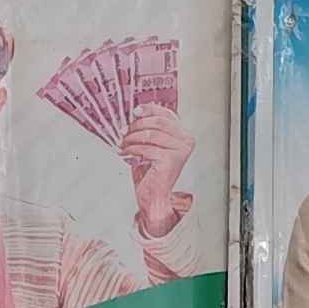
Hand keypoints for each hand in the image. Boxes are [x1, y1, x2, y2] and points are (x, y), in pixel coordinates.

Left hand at [119, 105, 192, 237]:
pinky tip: (125, 154)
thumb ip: (148, 129)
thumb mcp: (150, 145)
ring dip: (132, 138)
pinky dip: (132, 150)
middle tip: (123, 131)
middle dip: (137, 125)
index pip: (167, 114)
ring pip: (150, 134)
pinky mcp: (171, 159)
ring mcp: (180, 150)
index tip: (135, 111)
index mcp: (183, 135)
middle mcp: (186, 141)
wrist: (154, 197)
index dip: (150, 110)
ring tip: (122, 145)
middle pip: (158, 122)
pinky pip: (146, 148)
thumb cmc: (152, 173)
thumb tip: (135, 113)